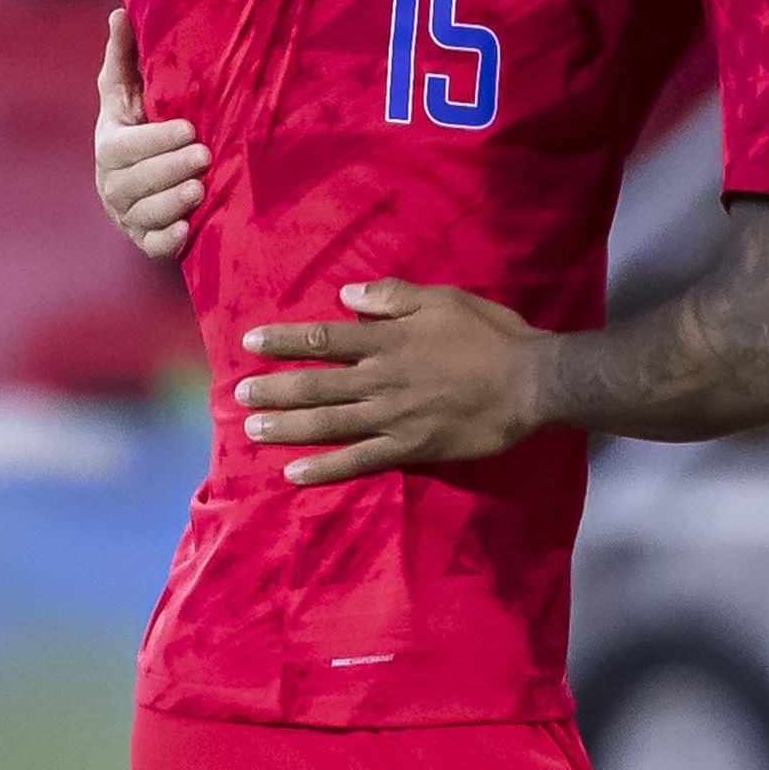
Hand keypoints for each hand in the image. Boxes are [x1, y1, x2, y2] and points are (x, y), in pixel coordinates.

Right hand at [92, 8, 208, 262]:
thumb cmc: (145, 121)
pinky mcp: (145, 240)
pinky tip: (188, 231)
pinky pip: (152, 246)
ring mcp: (127, 215)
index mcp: (109, 145)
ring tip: (200, 190)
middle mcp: (112, 183)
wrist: (157, 173)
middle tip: (205, 156)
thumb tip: (119, 12)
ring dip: (171, 203)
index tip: (191, 129)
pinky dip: (167, 240)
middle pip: (132, 182)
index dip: (155, 140)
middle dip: (168, 169)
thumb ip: (125, 56)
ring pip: (142, 215)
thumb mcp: (133, 90)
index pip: (124, 147)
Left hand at [231, 279, 549, 485]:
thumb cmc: (490, 336)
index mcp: (387, 341)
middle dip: (273, 389)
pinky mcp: (410, 448)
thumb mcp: (443, 299)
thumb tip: (347, 296)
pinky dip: (326, 469)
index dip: (284, 341)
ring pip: (328, 424)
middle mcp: (381, 380)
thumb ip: (392, 297)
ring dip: (287, 427)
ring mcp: (393, 418)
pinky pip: (360, 461)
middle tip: (237, 395)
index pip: (323, 340)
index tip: (251, 343)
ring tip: (253, 429)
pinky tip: (296, 474)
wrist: (530, 382)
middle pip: (315, 385)